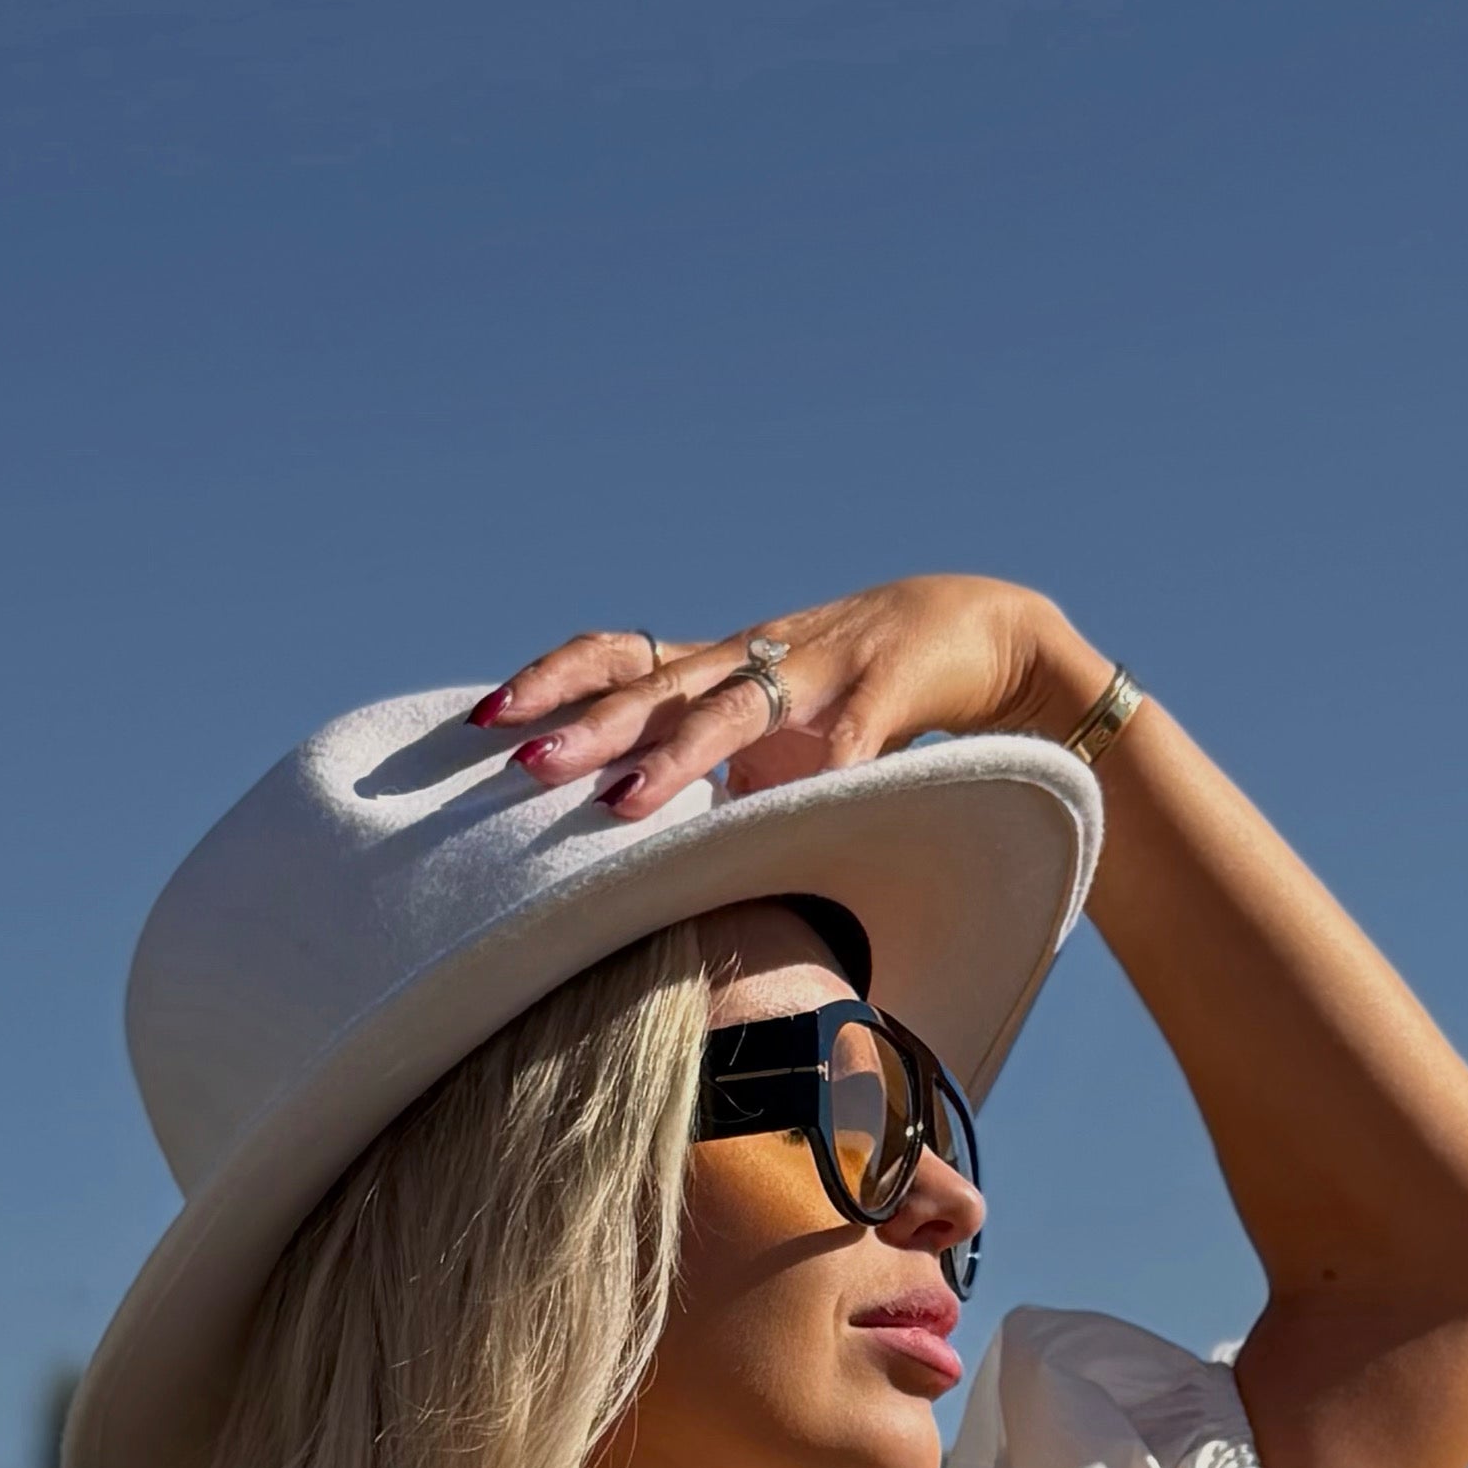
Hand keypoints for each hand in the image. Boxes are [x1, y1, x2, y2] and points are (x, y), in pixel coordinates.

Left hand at [476, 577, 1115, 829]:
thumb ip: (717, 771)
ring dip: (675, 756)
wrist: (981, 630)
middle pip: (655, 685)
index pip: (621, 659)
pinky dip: (819, 775)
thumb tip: (641, 837)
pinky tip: (791, 811)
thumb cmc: (864, 692)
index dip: (555, 679)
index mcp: (725, 665)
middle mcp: (757, 657)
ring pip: (733, 709)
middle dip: (585, 724)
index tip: (486, 717)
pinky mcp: (884, 695)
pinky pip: (847, 743)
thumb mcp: (779, 732)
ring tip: (620, 803)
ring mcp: (819, 670)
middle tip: (521, 762)